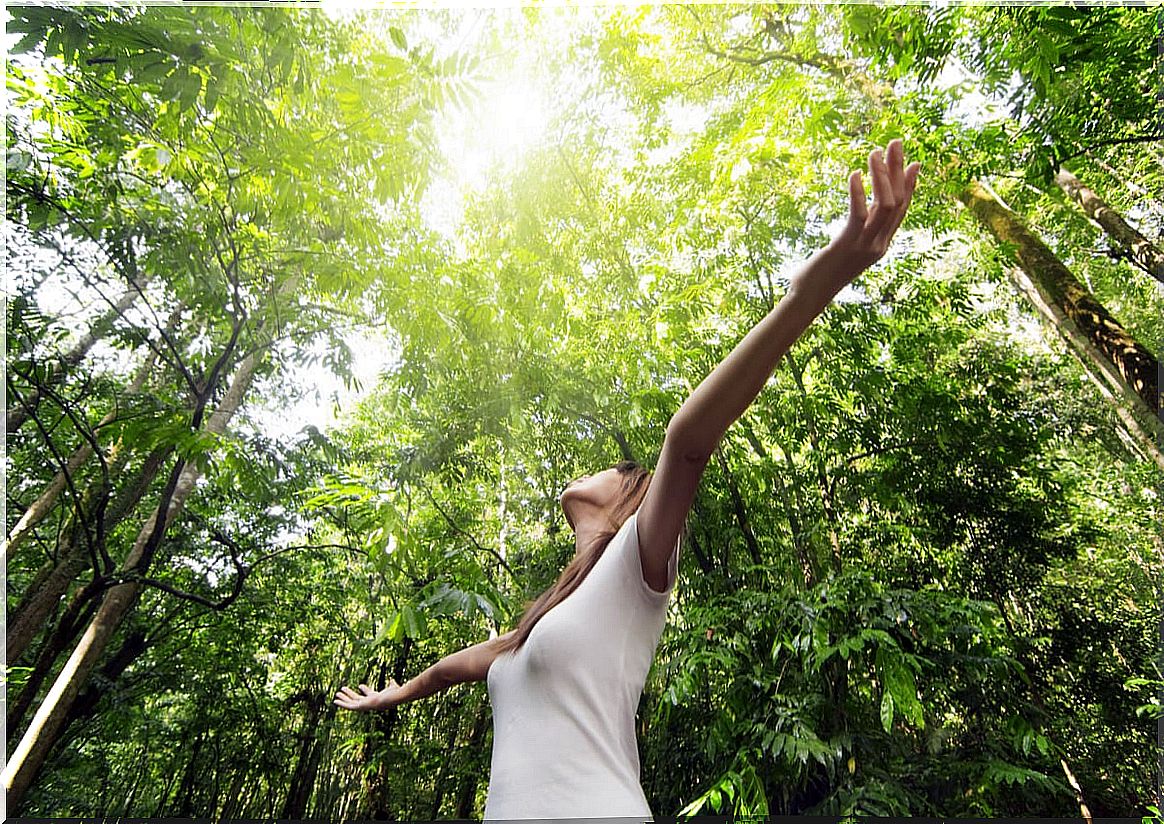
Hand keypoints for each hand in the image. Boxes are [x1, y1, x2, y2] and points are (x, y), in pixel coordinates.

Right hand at [334, 678, 399, 711]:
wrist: (393, 699)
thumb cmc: (395, 694)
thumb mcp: (393, 687)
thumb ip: (392, 684)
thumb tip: (392, 680)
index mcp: (376, 698)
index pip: (369, 694)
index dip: (365, 690)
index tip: (360, 685)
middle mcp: (369, 703)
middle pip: (357, 699)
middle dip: (350, 695)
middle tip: (343, 690)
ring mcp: (365, 705)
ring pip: (352, 702)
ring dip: (344, 698)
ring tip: (337, 694)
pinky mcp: (361, 707)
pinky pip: (349, 706)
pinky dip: (342, 704)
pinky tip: (335, 701)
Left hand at [828, 138, 920, 274]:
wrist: (809, 296)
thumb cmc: (824, 271)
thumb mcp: (848, 246)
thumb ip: (859, 229)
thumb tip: (864, 211)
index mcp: (882, 244)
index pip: (903, 210)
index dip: (909, 185)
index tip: (913, 162)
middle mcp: (879, 244)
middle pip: (897, 201)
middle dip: (897, 170)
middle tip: (895, 143)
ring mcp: (865, 246)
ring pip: (885, 205)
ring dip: (881, 176)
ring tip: (873, 153)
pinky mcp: (847, 245)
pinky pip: (859, 214)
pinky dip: (858, 192)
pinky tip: (853, 174)